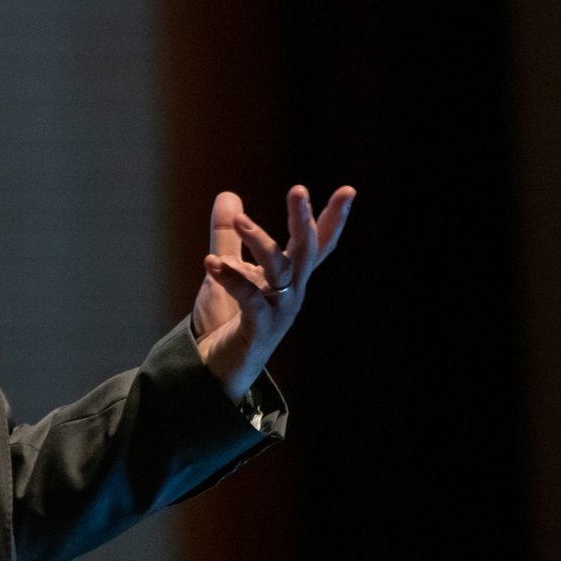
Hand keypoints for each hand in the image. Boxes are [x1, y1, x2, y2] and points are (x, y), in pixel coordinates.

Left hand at [192, 185, 355, 398]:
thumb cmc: (227, 321)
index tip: (349, 190)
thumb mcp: (227, 269)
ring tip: (238, 219)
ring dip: (260, 240)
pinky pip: (251, 299)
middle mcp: (291, 292)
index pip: (316, 243)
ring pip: (280, 269)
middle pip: (306, 250)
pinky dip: (232, 278)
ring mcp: (279, 311)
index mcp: (288, 277)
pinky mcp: (260, 329)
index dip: (332, 218)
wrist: (213, 371)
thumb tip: (228, 194)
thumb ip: (228, 234)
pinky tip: (212, 263)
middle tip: (299, 189)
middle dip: (303, 218)